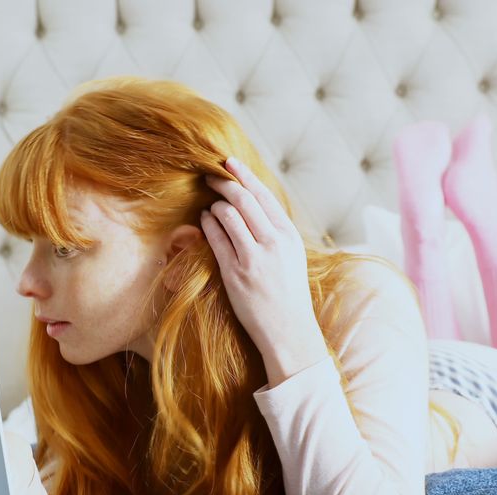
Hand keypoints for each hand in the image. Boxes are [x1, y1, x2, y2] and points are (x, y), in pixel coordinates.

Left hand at [201, 157, 328, 385]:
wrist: (288, 331)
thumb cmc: (287, 294)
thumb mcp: (291, 256)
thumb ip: (275, 231)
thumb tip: (253, 204)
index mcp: (289, 235)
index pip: (264, 194)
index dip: (244, 174)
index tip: (229, 162)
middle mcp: (274, 241)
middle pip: (243, 198)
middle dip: (223, 183)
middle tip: (209, 176)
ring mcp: (254, 257)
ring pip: (228, 214)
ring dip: (214, 205)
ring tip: (210, 205)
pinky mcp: (236, 272)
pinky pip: (216, 238)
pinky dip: (208, 224)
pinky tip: (205, 221)